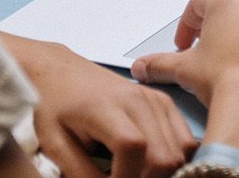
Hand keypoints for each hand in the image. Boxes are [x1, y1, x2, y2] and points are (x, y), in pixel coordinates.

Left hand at [0, 34, 195, 177]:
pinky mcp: (163, 102)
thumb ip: (80, 173)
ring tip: (134, 175)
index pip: (133, 148)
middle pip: (164, 155)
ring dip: (162, 173)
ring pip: (181, 151)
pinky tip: (150, 165)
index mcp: (107, 107)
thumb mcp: (55, 143)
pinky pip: (186, 139)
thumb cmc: (53, 104)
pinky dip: (174, 158)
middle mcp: (138, 100)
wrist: (59, 71)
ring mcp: (155, 99)